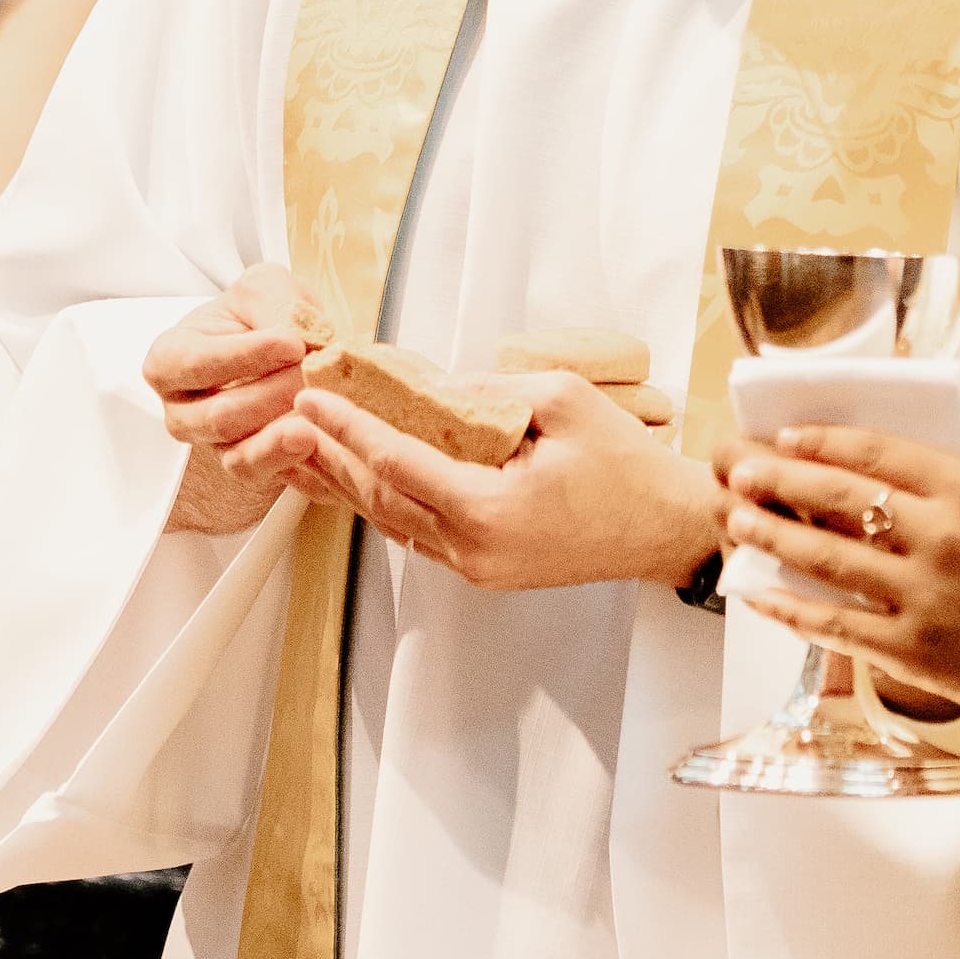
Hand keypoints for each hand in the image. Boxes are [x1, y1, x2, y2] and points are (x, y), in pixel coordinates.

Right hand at [144, 265, 325, 535]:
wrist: (287, 341)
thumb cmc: (261, 313)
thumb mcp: (265, 289)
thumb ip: (276, 309)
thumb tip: (300, 343)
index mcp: (170, 359)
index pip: (197, 363)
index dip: (245, 356)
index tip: (292, 342)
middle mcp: (181, 409)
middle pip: (220, 415)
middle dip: (273, 393)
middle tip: (316, 373)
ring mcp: (211, 443)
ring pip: (239, 452)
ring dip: (283, 429)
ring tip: (319, 409)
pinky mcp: (245, 465)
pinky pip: (260, 472)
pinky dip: (289, 457)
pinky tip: (315, 436)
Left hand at [285, 368, 721, 591]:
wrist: (667, 527)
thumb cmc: (627, 467)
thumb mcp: (562, 400)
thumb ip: (490, 392)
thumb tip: (434, 389)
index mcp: (488, 510)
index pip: (397, 463)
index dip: (348, 429)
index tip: (313, 400)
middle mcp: (473, 549)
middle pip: (381, 499)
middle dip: (332, 457)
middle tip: (292, 420)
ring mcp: (478, 567)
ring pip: (395, 521)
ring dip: (351, 483)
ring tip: (310, 448)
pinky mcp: (487, 569)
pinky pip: (421, 533)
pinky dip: (387, 502)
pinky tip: (364, 478)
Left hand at [716, 426, 959, 733]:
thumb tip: (922, 447)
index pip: (877, 452)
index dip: (822, 441)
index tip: (786, 437)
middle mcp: (944, 537)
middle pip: (837, 497)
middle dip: (777, 479)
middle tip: (739, 469)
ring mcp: (927, 597)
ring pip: (826, 559)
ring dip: (771, 537)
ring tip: (735, 521)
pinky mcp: (919, 652)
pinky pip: (838, 626)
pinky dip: (791, 609)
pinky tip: (760, 596)